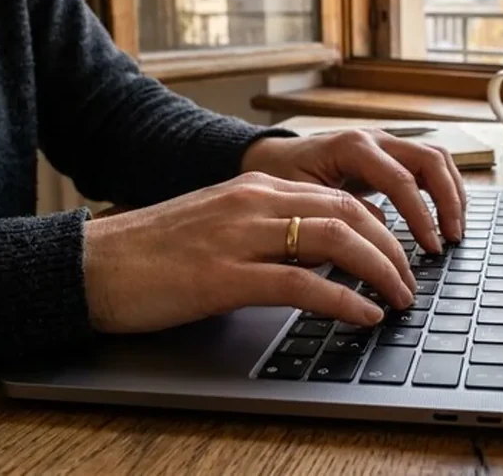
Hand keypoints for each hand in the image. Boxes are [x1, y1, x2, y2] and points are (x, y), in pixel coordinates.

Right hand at [82, 172, 416, 332]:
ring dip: (380, 270)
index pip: (340, 197)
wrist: (92, 264)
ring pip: (336, 239)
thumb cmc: (153, 253)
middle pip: (350, 213)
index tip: (401, 254)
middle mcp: (255, 202)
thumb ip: (269, 230)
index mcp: (256, 188)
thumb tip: (320, 257)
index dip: (382, 227)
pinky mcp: (225, 276)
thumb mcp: (221, 226)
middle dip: (393, 248)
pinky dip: (343, 299)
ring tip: (399, 298)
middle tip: (411, 280)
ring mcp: (240, 237)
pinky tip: (363, 314)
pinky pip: (302, 284)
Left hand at [241, 130, 466, 251]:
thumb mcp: (302, 202)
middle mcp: (374, 139)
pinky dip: (442, 188)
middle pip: (430, 160)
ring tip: (455, 229)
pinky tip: (445, 216)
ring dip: (452, 192)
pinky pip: (427, 165)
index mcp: (352, 147)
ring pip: (436, 158)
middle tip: (452, 238)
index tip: (430, 247)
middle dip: (448, 200)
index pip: (402, 180)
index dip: (421, 216)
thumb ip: (337, 217)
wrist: (272, 159)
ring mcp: (385, 143)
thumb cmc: (281, 180)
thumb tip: (377, 237)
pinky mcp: (390, 155)